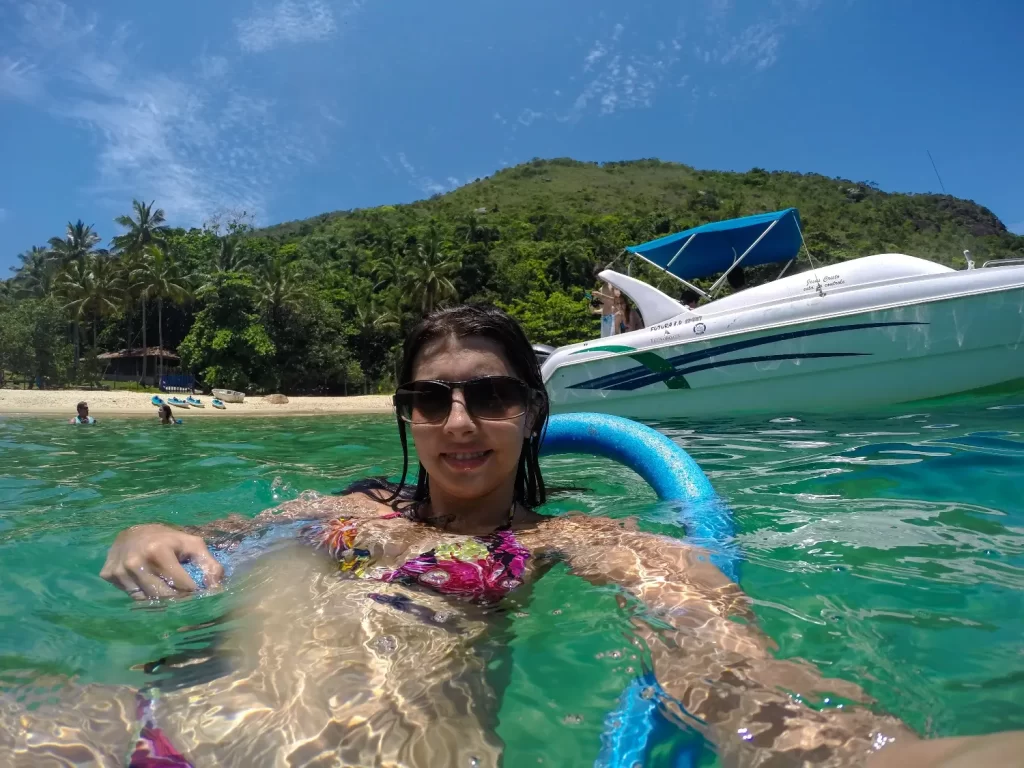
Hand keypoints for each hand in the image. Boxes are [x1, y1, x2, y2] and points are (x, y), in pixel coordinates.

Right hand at [99, 524, 223, 598]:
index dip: (193, 590)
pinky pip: (133, 597)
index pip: (181, 585)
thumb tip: (217, 588)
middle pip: (164, 596)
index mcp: (157, 551)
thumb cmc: (168, 539)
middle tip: (184, 593)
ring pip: (148, 599)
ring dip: (162, 598)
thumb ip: (208, 564)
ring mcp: (120, 570)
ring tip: (168, 588)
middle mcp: (135, 562)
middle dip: (179, 597)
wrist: (132, 533)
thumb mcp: (192, 544)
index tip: (197, 590)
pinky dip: (145, 596)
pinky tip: (150, 585)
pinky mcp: (109, 576)